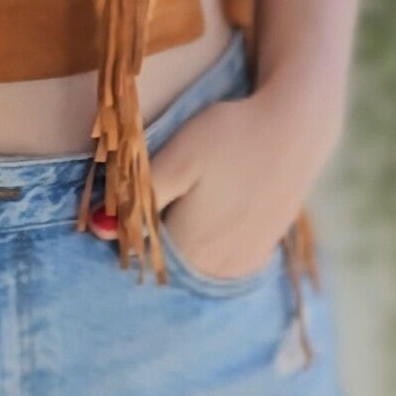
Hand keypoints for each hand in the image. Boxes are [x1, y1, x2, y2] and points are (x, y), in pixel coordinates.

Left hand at [95, 79, 337, 279]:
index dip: (130, 221)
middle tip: (177, 184)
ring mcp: (242, 264)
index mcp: (189, 251)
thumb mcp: (177, 160)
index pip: (138, 250)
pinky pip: (219, 255)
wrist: (297, 127)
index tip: (142, 188)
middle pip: (166, 258)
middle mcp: (216, 269)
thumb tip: (98, 229)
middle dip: (157, 229)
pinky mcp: (260, 253)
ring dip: (184, 233)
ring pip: (192, 257)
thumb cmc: (230, 136)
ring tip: (199, 190)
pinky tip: (217, 203)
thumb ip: (137, 197)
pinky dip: (208, 237)